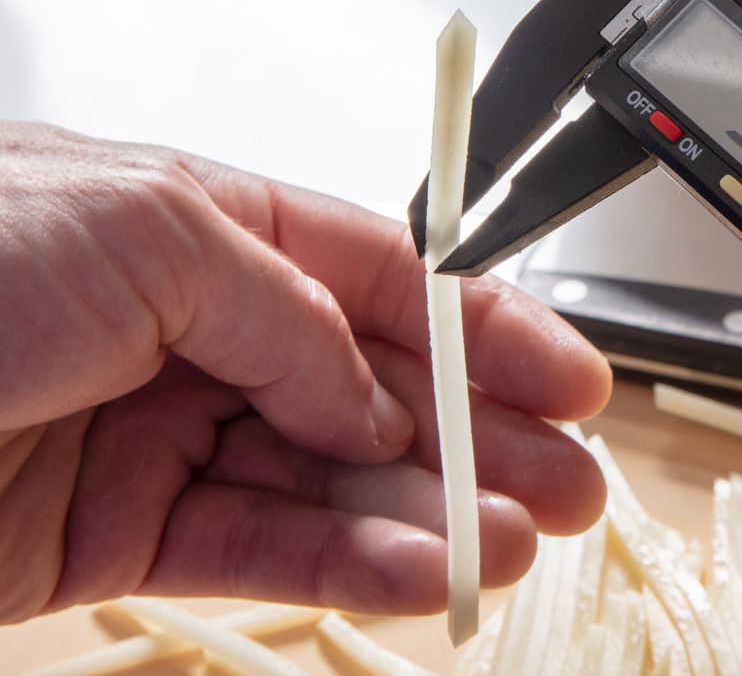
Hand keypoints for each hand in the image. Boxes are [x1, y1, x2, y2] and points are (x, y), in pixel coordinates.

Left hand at [0, 123, 610, 622]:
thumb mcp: (145, 230)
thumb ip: (287, 312)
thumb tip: (373, 396)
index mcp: (201, 226)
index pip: (379, 276)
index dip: (483, 327)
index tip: (568, 376)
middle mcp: (191, 328)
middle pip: (374, 386)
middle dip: (481, 431)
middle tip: (572, 480)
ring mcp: (156, 435)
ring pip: (331, 481)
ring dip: (432, 513)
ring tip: (514, 540)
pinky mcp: (112, 537)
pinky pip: (261, 549)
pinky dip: (350, 567)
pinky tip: (424, 573)